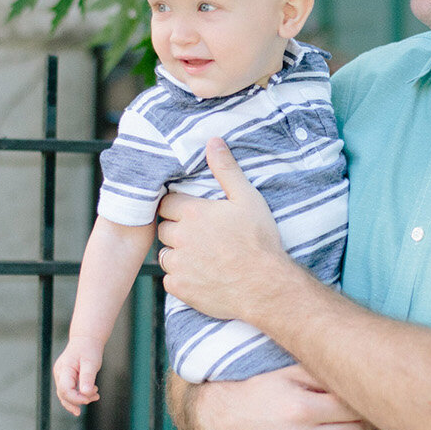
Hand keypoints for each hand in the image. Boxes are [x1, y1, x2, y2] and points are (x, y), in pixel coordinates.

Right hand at [53, 335, 104, 414]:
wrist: (86, 339)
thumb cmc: (89, 349)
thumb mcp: (91, 362)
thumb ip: (88, 377)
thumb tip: (86, 393)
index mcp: (64, 369)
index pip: (65, 390)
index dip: (76, 398)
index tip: (90, 397)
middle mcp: (59, 374)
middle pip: (63, 395)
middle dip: (79, 401)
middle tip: (95, 397)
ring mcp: (61, 376)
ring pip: (65, 395)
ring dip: (80, 399)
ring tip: (95, 396)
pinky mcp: (65, 378)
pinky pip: (69, 391)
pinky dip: (79, 395)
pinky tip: (90, 395)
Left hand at [157, 137, 290, 322]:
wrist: (266, 286)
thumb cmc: (259, 241)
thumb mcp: (248, 198)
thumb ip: (226, 169)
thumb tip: (213, 141)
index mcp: (193, 213)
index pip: (167, 204)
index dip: (178, 207)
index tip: (192, 213)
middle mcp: (180, 238)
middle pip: (164, 229)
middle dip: (177, 230)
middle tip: (199, 235)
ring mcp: (179, 265)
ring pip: (165, 255)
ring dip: (177, 253)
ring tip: (201, 255)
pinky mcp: (181, 288)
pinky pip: (170, 279)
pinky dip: (181, 277)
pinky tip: (201, 275)